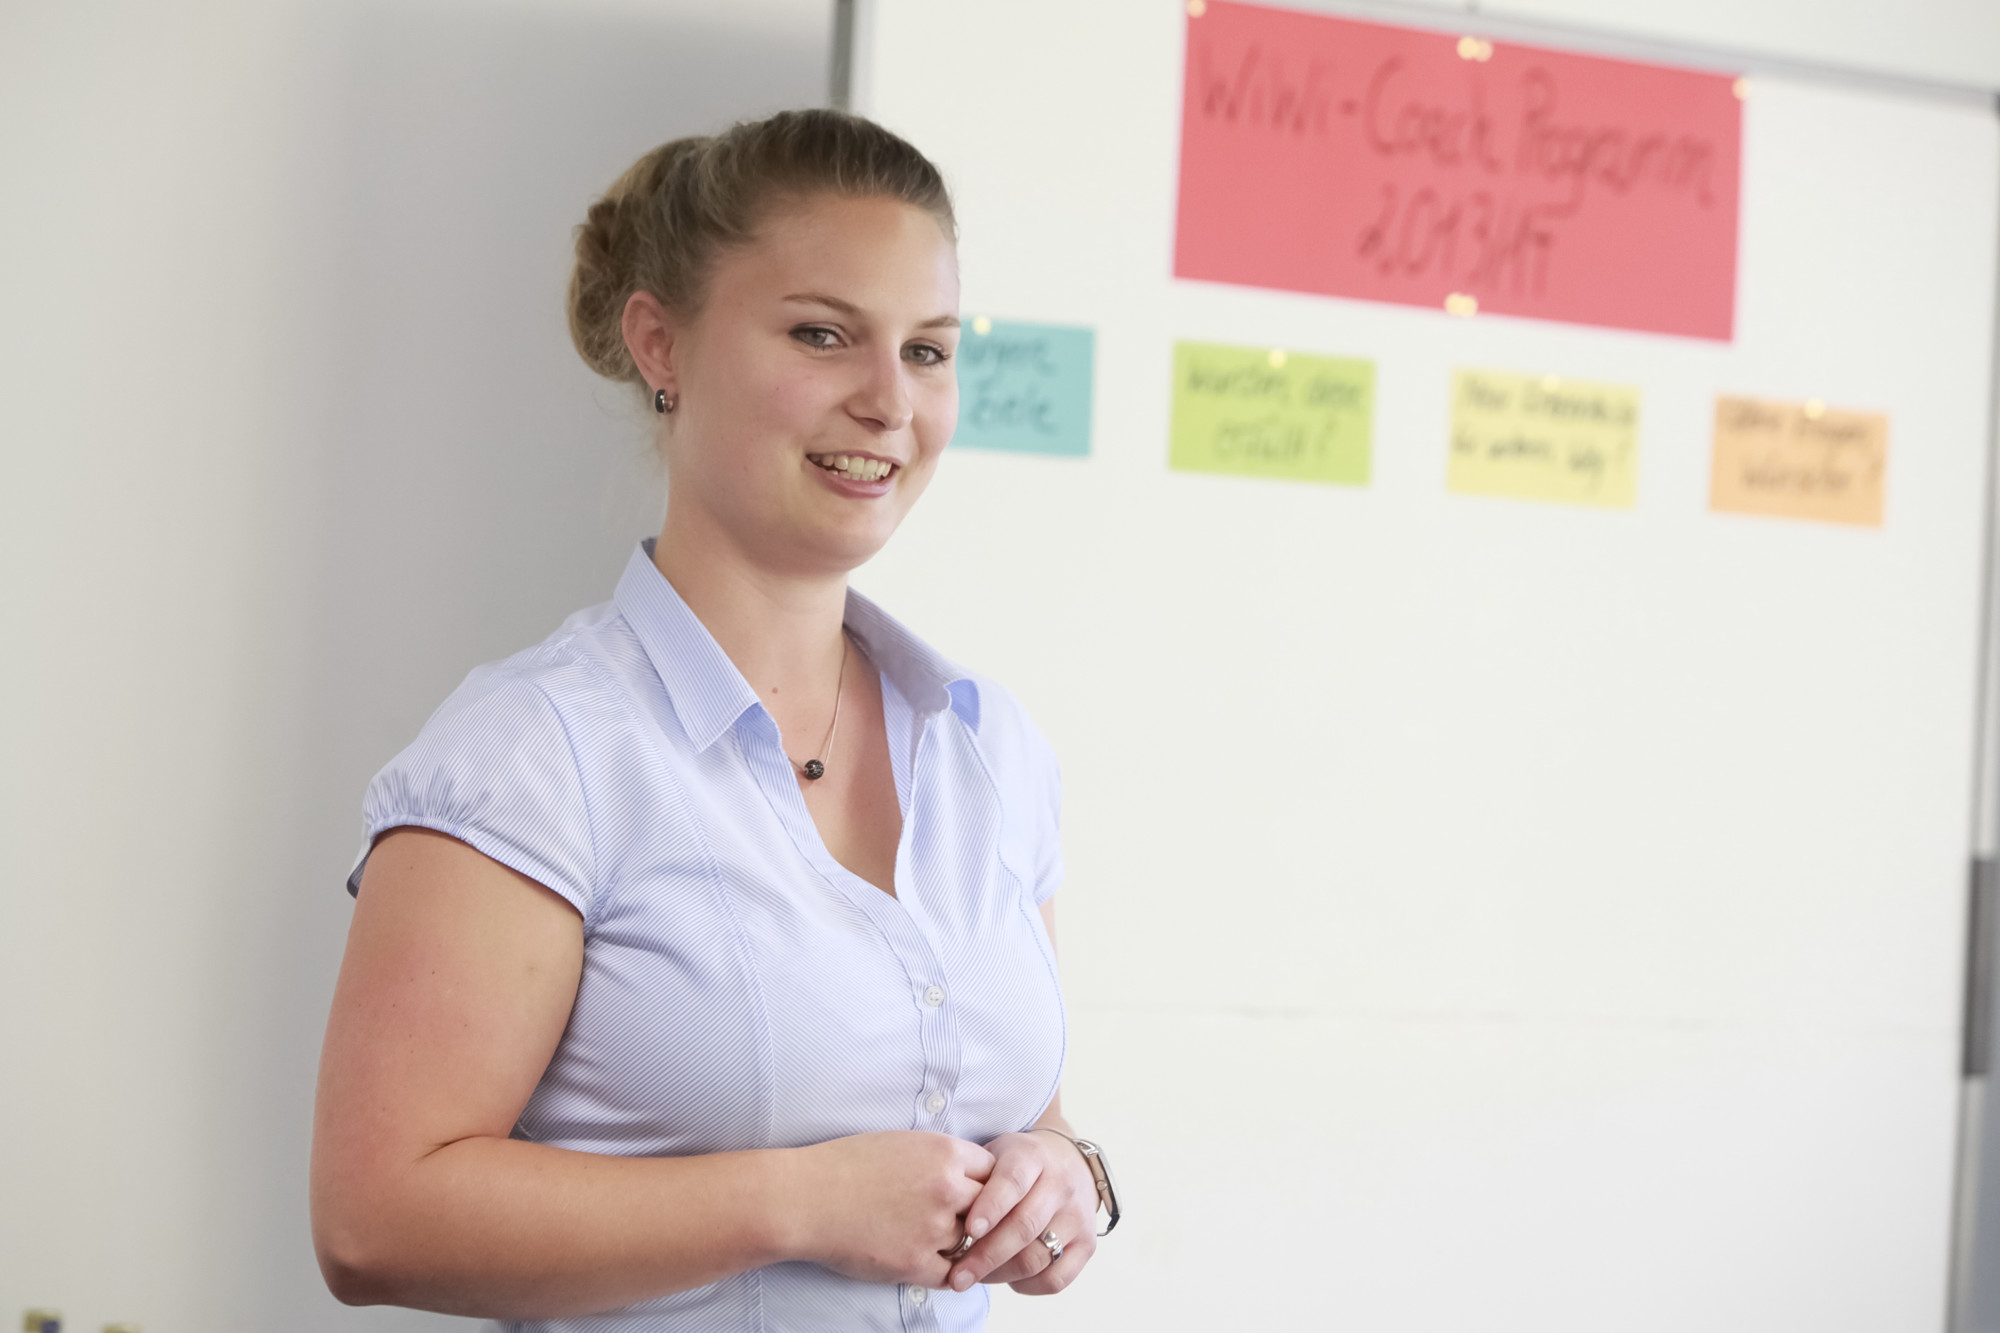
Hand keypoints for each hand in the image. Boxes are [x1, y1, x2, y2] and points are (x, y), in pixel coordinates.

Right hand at [791, 1131, 994, 1287]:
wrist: (804, 1198)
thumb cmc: (844, 1165)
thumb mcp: (902, 1143)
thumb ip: (941, 1158)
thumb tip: (967, 1175)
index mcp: (945, 1153)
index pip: (995, 1172)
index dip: (985, 1183)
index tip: (974, 1192)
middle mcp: (947, 1189)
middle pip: (989, 1208)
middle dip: (977, 1214)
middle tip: (962, 1219)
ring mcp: (933, 1228)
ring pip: (969, 1241)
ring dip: (956, 1242)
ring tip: (931, 1237)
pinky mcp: (915, 1263)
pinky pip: (950, 1273)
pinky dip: (943, 1270)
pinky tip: (926, 1260)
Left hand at [943, 1129, 1098, 1295]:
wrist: (1066, 1162)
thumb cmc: (1017, 1165)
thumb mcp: (995, 1155)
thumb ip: (974, 1179)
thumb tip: (943, 1218)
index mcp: (1033, 1156)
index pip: (1013, 1181)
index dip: (991, 1206)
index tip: (969, 1230)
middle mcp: (1060, 1184)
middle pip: (1024, 1226)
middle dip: (986, 1255)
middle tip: (957, 1274)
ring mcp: (1077, 1215)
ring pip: (1037, 1256)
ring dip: (1000, 1274)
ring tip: (973, 1277)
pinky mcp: (1087, 1244)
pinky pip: (1057, 1278)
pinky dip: (1028, 1286)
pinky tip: (1008, 1280)